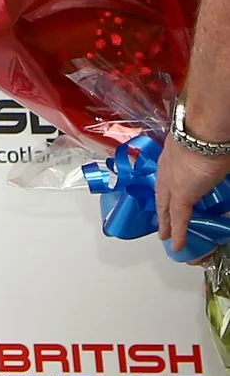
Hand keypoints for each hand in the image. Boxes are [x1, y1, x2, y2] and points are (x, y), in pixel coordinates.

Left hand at [154, 133, 229, 254]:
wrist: (202, 130)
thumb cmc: (208, 132)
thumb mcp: (203, 146)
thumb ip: (204, 159)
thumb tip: (215, 159)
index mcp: (172, 156)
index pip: (166, 176)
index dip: (166, 189)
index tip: (165, 199)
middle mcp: (167, 169)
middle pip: (162, 194)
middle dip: (162, 209)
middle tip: (161, 223)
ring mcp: (171, 182)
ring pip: (166, 207)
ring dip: (166, 222)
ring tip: (166, 236)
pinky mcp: (181, 194)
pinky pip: (179, 218)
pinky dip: (178, 232)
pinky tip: (176, 245)